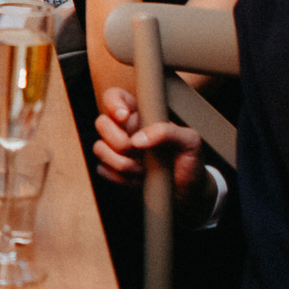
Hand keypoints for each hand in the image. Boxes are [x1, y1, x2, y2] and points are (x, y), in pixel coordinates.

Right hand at [91, 86, 210, 206]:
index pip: (116, 97)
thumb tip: (137, 140)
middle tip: (138, 150)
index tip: (124, 116)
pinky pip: (103, 170)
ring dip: (122, 163)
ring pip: (99, 148)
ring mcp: (116, 150)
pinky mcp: (112, 170)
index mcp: (142, 115)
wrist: (187, 191)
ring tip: (143, 169)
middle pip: (101, 123)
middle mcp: (125, 130)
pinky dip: (121, 178)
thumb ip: (167, 132)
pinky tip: (138, 179)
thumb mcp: (189, 141)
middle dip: (119, 140)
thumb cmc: (189, 161)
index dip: (113, 103)